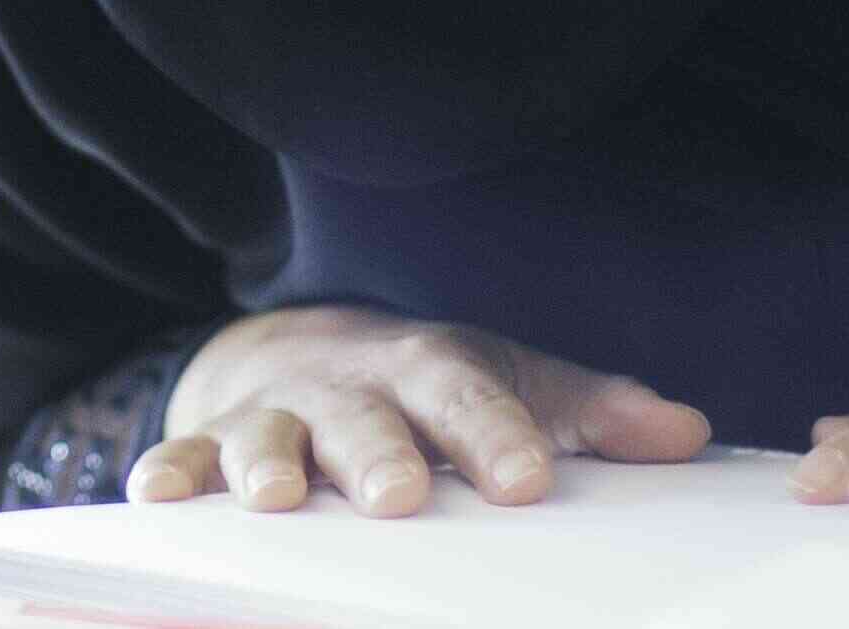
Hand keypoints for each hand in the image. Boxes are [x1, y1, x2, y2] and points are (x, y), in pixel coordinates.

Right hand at [129, 306, 710, 516]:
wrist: (306, 351)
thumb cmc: (426, 389)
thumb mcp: (511, 385)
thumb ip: (593, 413)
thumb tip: (687, 436)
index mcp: (428, 372)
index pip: (468, 398)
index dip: (496, 436)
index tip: (528, 481)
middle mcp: (348, 388)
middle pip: (365, 420)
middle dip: (379, 455)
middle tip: (402, 496)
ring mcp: (274, 414)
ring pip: (267, 435)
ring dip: (268, 463)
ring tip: (274, 498)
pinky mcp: (210, 443)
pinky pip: (184, 457)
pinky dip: (171, 472)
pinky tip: (161, 497)